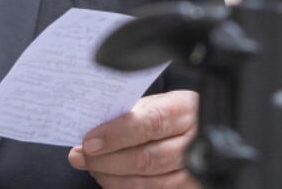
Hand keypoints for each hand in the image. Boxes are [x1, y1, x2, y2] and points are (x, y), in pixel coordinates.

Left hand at [67, 91, 199, 187]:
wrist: (199, 127)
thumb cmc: (171, 112)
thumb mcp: (157, 102)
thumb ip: (131, 114)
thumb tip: (93, 128)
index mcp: (184, 109)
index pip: (149, 123)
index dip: (116, 135)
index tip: (89, 142)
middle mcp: (195, 141)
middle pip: (148, 158)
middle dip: (107, 160)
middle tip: (81, 157)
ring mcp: (196, 170)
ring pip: (150, 182)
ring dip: (113, 178)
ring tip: (93, 168)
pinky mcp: (190, 188)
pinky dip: (127, 188)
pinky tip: (111, 180)